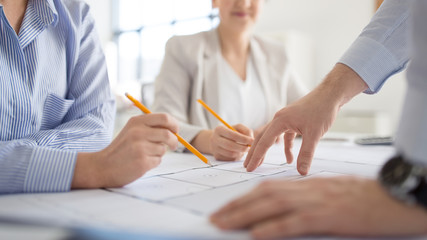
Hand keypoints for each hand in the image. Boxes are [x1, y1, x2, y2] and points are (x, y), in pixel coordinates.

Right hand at [72, 113, 178, 188]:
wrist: (102, 166)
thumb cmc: (120, 149)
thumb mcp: (131, 131)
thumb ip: (149, 127)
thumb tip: (173, 130)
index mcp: (136, 122)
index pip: (164, 118)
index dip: (174, 125)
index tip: (175, 131)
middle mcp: (138, 132)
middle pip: (168, 134)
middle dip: (174, 141)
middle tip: (173, 146)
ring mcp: (140, 147)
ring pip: (163, 149)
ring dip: (158, 154)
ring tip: (144, 155)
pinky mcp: (142, 161)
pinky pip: (158, 161)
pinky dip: (153, 162)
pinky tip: (140, 163)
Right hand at [210, 124, 253, 160]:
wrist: (218, 140)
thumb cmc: (231, 132)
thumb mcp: (238, 128)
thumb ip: (246, 131)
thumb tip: (251, 140)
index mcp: (219, 129)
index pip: (233, 135)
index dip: (244, 139)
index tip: (252, 140)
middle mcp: (215, 139)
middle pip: (231, 146)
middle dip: (243, 147)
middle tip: (250, 147)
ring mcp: (215, 149)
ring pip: (231, 154)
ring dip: (241, 153)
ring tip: (244, 149)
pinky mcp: (218, 157)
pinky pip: (230, 159)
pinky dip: (237, 156)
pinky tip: (238, 152)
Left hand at [211, 177, 426, 238]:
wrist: (389, 197)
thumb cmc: (360, 197)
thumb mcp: (328, 193)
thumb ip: (304, 198)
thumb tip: (282, 210)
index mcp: (304, 185)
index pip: (266, 189)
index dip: (243, 198)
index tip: (226, 208)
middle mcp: (304, 189)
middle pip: (261, 196)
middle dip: (235, 207)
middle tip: (214, 218)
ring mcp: (314, 202)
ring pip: (271, 206)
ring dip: (243, 216)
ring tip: (223, 224)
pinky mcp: (325, 217)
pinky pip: (293, 222)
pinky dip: (272, 228)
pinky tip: (256, 234)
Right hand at [244, 64, 367, 174]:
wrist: (330, 94)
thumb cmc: (321, 110)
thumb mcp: (314, 135)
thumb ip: (306, 154)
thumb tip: (302, 171)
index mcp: (280, 121)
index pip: (264, 142)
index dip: (256, 157)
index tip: (250, 168)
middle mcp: (279, 119)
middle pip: (262, 138)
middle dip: (255, 153)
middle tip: (247, 166)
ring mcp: (286, 119)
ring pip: (271, 137)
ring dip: (266, 150)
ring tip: (261, 163)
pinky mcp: (293, 121)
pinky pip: (285, 136)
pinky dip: (286, 147)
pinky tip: (290, 159)